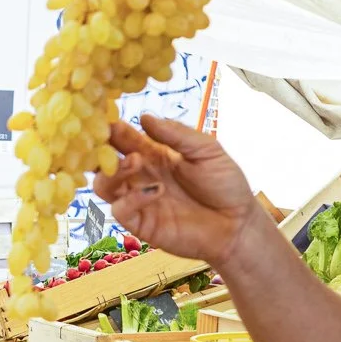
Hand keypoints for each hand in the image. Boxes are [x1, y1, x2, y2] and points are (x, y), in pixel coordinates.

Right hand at [92, 115, 263, 267]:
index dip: (113, 129)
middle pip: (106, 162)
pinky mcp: (142, 224)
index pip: (124, 139)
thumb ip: (177, 134)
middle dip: (102, 149)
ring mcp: (139, 201)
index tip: (107, 118)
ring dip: (112, 172)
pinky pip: (121, 210)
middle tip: (109, 138)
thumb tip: (145, 117)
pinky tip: (156, 190)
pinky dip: (132, 198)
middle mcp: (141, 176)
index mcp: (154, 154)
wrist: (238, 224)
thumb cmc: (226, 185)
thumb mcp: (207, 150)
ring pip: (104, 186)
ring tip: (135, 161)